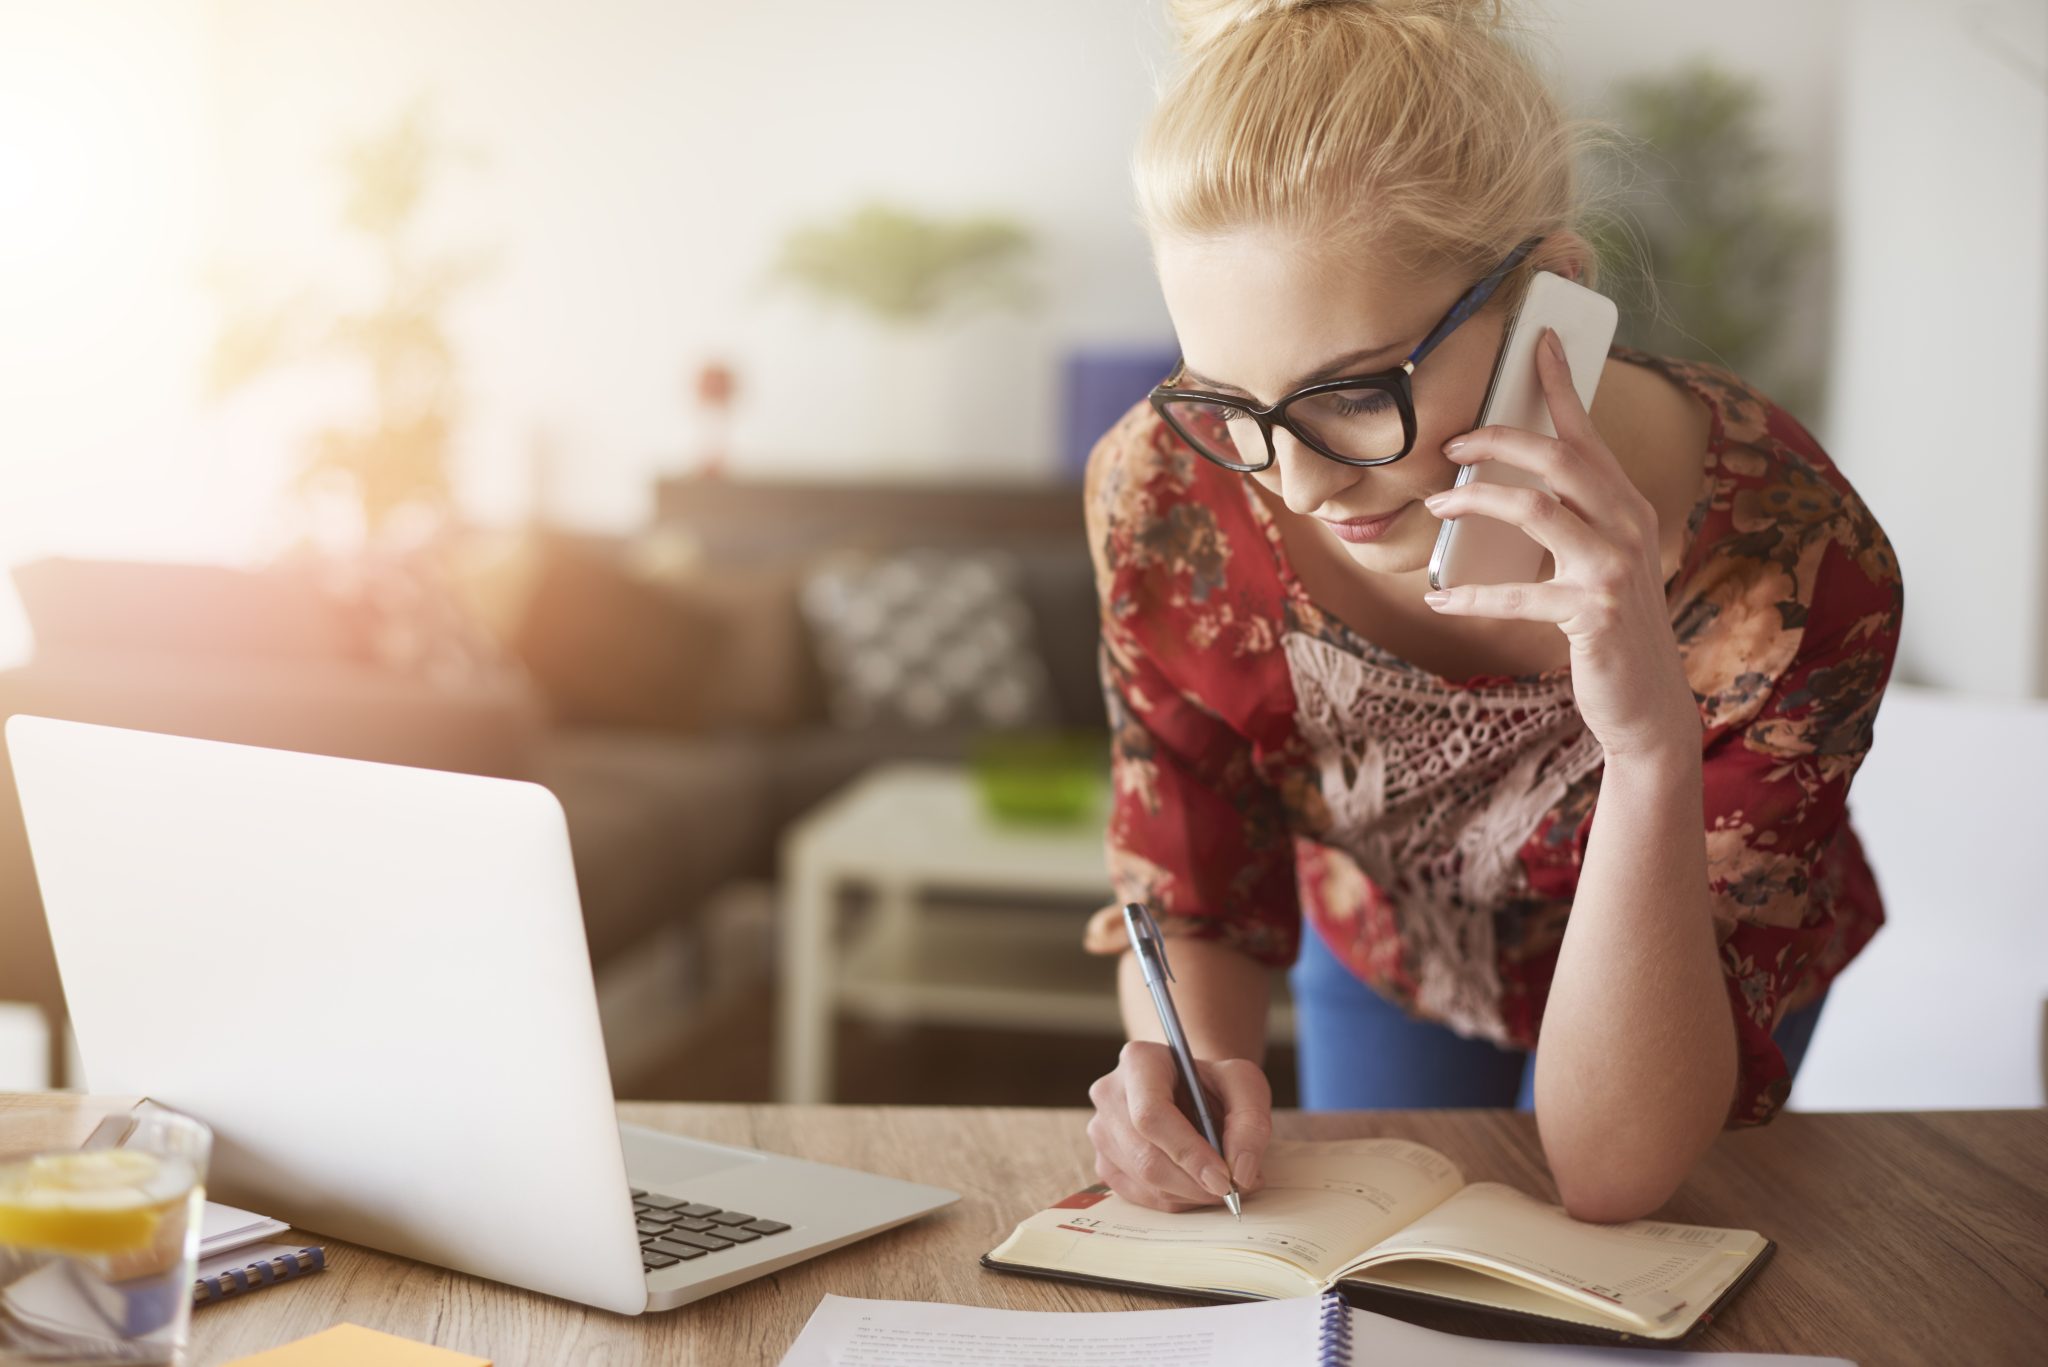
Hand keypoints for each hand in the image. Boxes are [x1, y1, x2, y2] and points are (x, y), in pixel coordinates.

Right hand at [1085, 1040, 1270, 1211]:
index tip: (1225, 1179)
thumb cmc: (1215, 1084)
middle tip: (1233, 1191)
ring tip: (1222, 1182)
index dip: (1187, 1152)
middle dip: (1194, 1183)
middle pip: (1145, 1156)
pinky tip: (1197, 1184)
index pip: (1151, 1114)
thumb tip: (1242, 1173)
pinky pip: (1140, 1196)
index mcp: (1139, 1061)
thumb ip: (1251, 1123)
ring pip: (1144, 1181)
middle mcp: (1109, 1094)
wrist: (1190, 1089)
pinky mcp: (1104, 1162)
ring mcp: (1101, 1131)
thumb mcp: (1245, 1085)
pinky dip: (1177, 1200)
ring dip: (1190, 1194)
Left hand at [1421, 327, 1699, 762]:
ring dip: (1477, 500)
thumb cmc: (1609, 626)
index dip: (1562, 384)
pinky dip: (1471, 595)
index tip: (1537, 340)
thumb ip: (1567, 521)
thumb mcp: (1597, 562)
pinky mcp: (1591, 613)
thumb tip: (1498, 488)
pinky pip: (1517, 593)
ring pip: (1537, 510)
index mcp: (1627, 505)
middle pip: (1559, 459)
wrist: (1646, 702)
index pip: (1588, 433)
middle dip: (1499, 439)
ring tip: (1437, 503)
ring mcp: (1613, 569)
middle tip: (1451, 443)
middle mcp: (1628, 526)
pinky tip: (1440, 597)